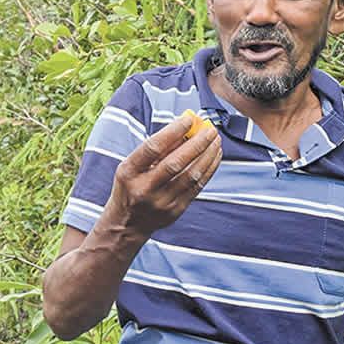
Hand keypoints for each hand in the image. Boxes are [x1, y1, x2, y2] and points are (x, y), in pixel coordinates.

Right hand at [106, 110, 222, 237]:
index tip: (188, 119)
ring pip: (190, 176)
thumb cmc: (130, 186)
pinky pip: (197, 187)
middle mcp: (144, 188)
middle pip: (175, 163)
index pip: (153, 148)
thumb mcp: (132, 166)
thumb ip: (156, 150)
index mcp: (129, 172)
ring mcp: (161, 202)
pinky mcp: (175, 211)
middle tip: (210, 130)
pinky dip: (208, 170)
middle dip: (197, 144)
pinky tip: (214, 157)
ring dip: (207, 156)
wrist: (127, 224)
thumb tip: (185, 130)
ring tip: (216, 141)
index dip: (172, 132)